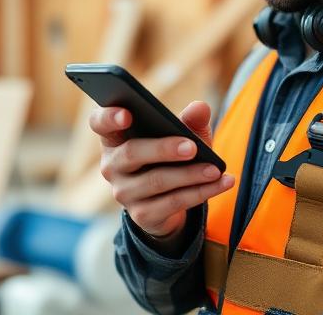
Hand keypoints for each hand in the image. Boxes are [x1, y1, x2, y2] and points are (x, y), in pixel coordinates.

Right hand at [90, 101, 233, 239]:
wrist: (169, 204)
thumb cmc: (172, 158)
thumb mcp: (182, 136)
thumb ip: (190, 121)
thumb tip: (200, 107)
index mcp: (115, 138)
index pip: (100, 123)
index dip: (109, 117)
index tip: (127, 114)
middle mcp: (112, 165)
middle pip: (131, 153)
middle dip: (163, 149)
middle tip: (191, 147)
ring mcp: (124, 192)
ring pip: (157, 181)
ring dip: (190, 175)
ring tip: (215, 169)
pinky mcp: (141, 215)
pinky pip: (173, 202)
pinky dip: (201, 192)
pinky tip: (222, 182)